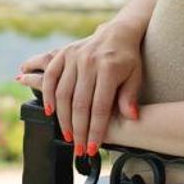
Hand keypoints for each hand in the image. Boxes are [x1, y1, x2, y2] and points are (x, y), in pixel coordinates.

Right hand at [15, 19, 144, 156]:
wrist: (118, 33)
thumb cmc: (128, 58)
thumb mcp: (136, 76)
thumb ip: (130, 96)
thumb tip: (131, 117)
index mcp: (108, 68)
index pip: (100, 107)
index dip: (95, 130)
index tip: (92, 148)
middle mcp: (89, 62)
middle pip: (80, 104)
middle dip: (79, 131)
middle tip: (80, 150)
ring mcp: (74, 57)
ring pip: (63, 94)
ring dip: (63, 119)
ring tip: (68, 137)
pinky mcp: (64, 54)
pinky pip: (51, 77)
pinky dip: (48, 95)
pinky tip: (50, 112)